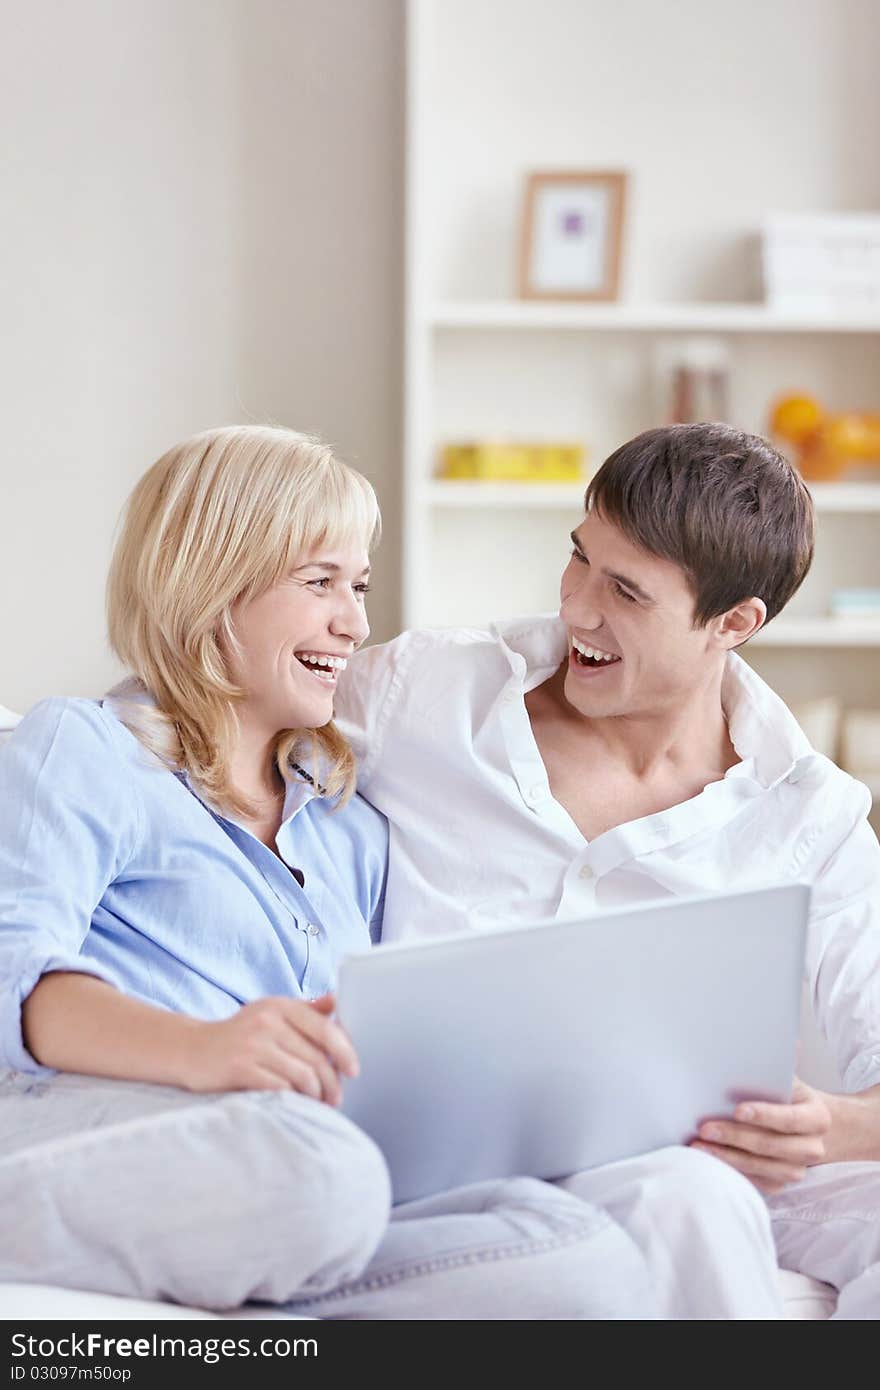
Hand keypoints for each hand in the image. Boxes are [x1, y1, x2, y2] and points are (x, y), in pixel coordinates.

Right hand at [183, 994, 358, 1102]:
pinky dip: (293, 1099)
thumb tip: (337, 1001)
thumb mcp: (269, 1014)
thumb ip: (304, 1010)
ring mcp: (252, 1044)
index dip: (345, 1052)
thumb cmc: (238, 1035)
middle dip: (332, 1082)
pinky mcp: (239, 1068)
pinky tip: (294, 1104)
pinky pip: (280, 1088)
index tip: (353, 1070)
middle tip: (335, 1098)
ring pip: (302, 1075)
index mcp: (280, 1005)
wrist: (191, 1049)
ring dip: (315, 1095)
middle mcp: (267, 1021)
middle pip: (316, 1057)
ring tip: (317, 1103)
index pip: (326, 1029)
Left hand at [689, 1077, 830, 1193]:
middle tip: (704, 1128)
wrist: (810, 1128)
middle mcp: (812, 1148)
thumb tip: (785, 1040)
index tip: (737, 1110)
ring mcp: (797, 1169)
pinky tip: (711, 1162)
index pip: (789, 1119)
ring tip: (699, 1146)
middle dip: (735, 1137)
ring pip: (761, 1167)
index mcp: (817, 1118)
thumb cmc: (791, 1098)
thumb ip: (782, 1065)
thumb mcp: (791, 1080)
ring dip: (727, 1158)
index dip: (764, 1115)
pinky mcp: (781, 1183)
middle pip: (771, 1145)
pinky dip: (733, 1173)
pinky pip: (756, 1182)